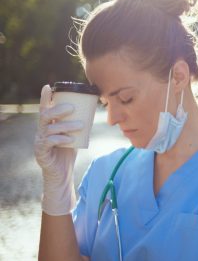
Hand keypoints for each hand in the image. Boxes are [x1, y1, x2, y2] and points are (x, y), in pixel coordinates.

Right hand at [34, 84, 82, 214]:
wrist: (62, 174)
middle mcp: (41, 131)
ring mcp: (40, 141)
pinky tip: (70, 139)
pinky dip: (60, 139)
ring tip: (81, 125)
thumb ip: (79, 124)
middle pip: (46, 115)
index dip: (46, 98)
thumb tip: (94, 111)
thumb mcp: (74, 135)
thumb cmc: (68, 153)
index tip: (48, 86)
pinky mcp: (41, 152)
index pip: (46, 109)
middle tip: (73, 107)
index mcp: (48, 125)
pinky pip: (49, 143)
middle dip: (59, 110)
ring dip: (66, 126)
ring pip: (50, 129)